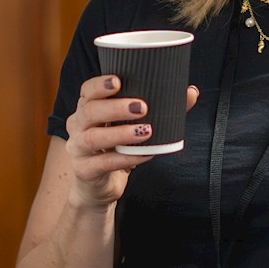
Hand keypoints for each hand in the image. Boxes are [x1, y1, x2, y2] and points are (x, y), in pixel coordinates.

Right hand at [61, 75, 199, 209]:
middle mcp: (77, 126)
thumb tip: (190, 92)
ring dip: (120, 133)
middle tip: (142, 107)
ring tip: (146, 131)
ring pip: (92, 138)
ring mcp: (78, 149)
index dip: (100, 84)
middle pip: (89, 111)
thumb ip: (160, 109)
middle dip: (115, 107)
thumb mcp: (132, 127)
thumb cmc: (116, 149)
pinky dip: (125, 159)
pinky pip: (102, 164)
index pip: (87, 90)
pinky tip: (144, 155)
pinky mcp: (84, 171)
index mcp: (87, 109)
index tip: (119, 80)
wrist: (98, 187)